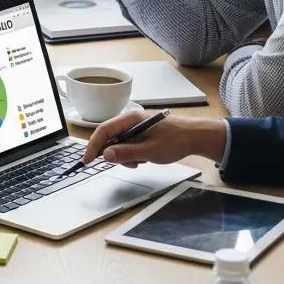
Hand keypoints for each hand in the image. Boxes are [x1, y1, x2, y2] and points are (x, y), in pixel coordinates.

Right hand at [81, 110, 227, 168]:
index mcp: (130, 119)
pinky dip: (133, 153)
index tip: (87, 160)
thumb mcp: (150, 151)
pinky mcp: (142, 131)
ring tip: (142, 161)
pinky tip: (146, 157)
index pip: (103, 130)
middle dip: (114, 153)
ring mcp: (136, 125)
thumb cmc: (176, 140)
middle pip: (110, 136)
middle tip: (129, 164)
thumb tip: (105, 156)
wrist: (196, 136)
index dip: (93, 146)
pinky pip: (129, 143)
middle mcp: (131, 119)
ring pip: (119, 142)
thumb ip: (126, 153)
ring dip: (126, 155)